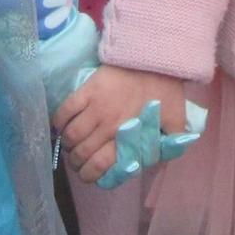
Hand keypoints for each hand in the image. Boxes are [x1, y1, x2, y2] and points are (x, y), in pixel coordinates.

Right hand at [54, 64, 188, 183]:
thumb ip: (170, 145)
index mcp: (128, 137)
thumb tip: (159, 162)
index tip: (86, 175)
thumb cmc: (166, 91)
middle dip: (76, 162)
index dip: (89, 175)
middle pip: (81, 153)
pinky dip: (58, 122)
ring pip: (70, 135)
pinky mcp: (87, 90)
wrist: (156, 58)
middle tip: (77, 161)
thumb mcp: (176, 122)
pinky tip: (61, 126)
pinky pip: (64, 111)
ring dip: (67, 145)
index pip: (99, 165)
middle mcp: (108, 126)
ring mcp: (95, 107)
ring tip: (70, 145)